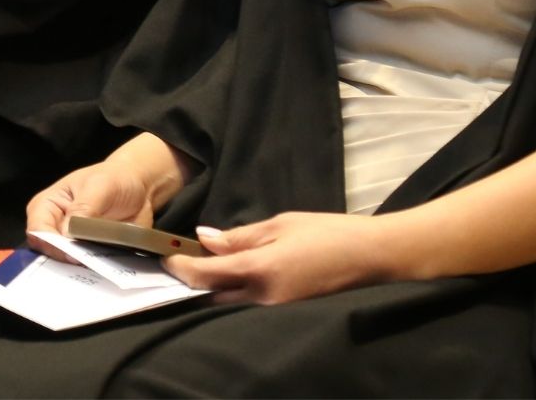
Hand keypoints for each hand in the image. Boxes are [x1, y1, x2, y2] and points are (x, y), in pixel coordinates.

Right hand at [25, 161, 156, 260]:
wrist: (139, 187)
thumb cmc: (115, 178)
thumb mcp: (100, 186)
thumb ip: (84, 208)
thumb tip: (68, 234)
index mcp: (47, 205)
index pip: (38, 231)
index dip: (52, 244)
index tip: (73, 253)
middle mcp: (54, 226)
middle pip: (48, 251)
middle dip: (66, 259)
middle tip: (88, 261)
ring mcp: (71, 242)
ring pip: (65, 264)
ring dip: (81, 267)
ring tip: (100, 264)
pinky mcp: (87, 253)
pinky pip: (85, 268)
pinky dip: (94, 270)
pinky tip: (107, 267)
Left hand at [163, 211, 394, 304]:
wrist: (369, 256)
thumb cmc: (326, 233)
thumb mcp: (279, 225)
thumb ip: (239, 236)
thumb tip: (203, 239)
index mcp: (259, 270)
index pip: (206, 275)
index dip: (180, 269)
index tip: (165, 259)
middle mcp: (263, 297)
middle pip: (214, 294)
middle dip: (194, 281)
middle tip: (182, 260)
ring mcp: (275, 308)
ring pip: (230, 302)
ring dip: (214, 287)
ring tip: (205, 264)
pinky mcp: (285, 311)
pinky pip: (249, 303)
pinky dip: (235, 291)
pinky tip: (234, 274)